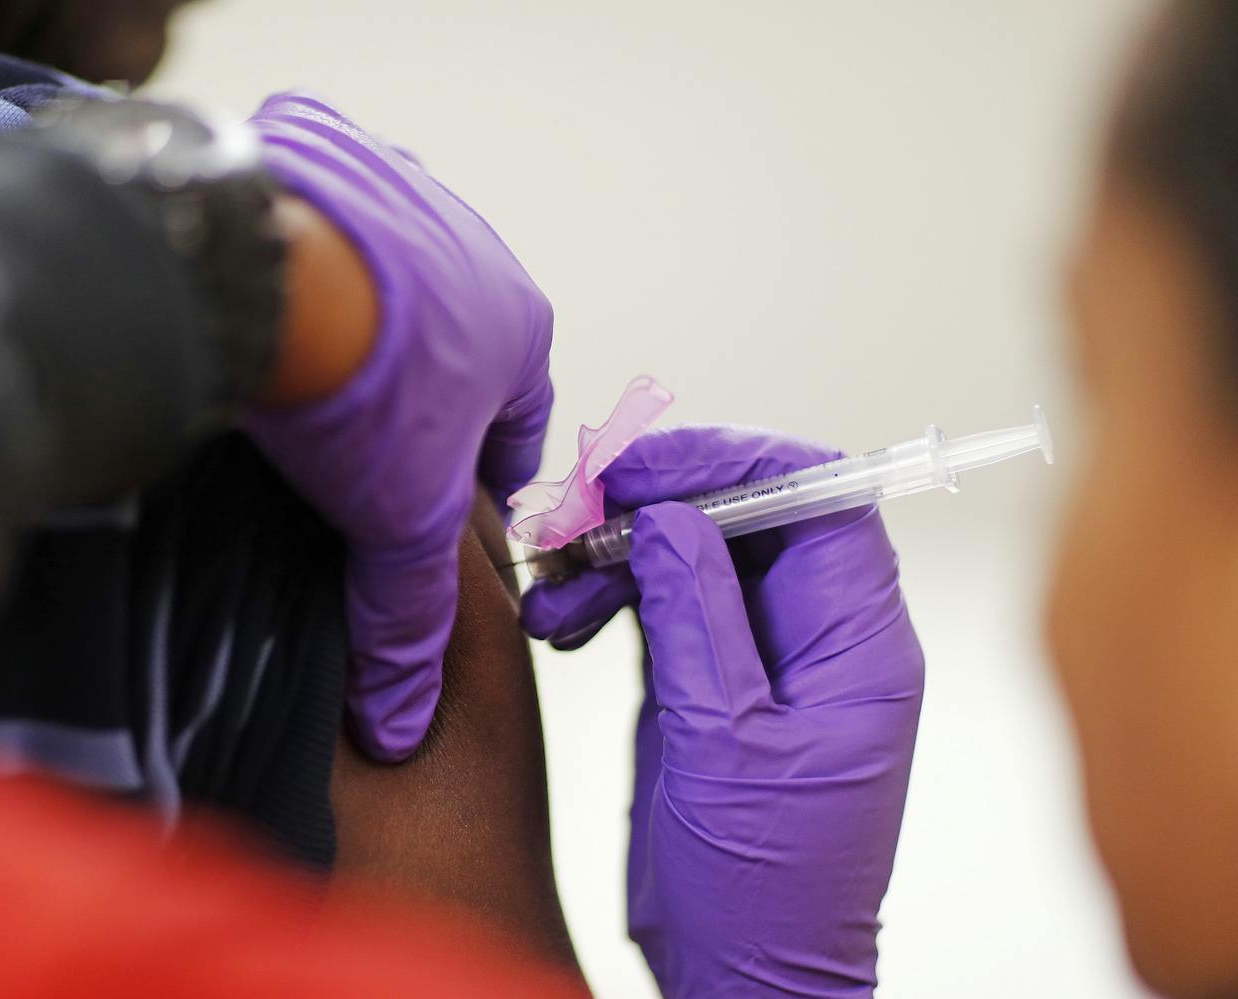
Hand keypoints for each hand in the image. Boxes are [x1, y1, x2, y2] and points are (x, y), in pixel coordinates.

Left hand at [245, 94, 552, 761]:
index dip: (488, 476)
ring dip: (362, 325)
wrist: (262, 266)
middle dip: (421, 400)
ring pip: (388, 281)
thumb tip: (403, 722)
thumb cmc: (362, 386)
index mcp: (520, 324)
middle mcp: (474, 246)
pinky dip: (299, 260)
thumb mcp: (398, 520)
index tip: (453, 506)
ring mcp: (398, 190)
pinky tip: (258, 309)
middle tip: (364, 449)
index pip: (518, 420)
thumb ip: (408, 617)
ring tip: (303, 381)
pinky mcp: (320, 153)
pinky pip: (319, 215)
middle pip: (453, 347)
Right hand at [522, 427, 923, 996]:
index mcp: (857, 646)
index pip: (819, 498)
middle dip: (657, 501)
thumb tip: (675, 517)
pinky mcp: (709, 679)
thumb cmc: (762, 887)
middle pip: (746, 515)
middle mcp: (816, 637)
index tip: (647, 466)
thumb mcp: (723, 746)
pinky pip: (663, 601)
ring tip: (552, 583)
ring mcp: (761, 656)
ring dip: (617, 551)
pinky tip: (560, 617)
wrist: (739, 974)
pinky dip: (608, 594)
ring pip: (694, 553)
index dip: (735, 462)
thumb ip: (700, 621)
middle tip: (577, 513)